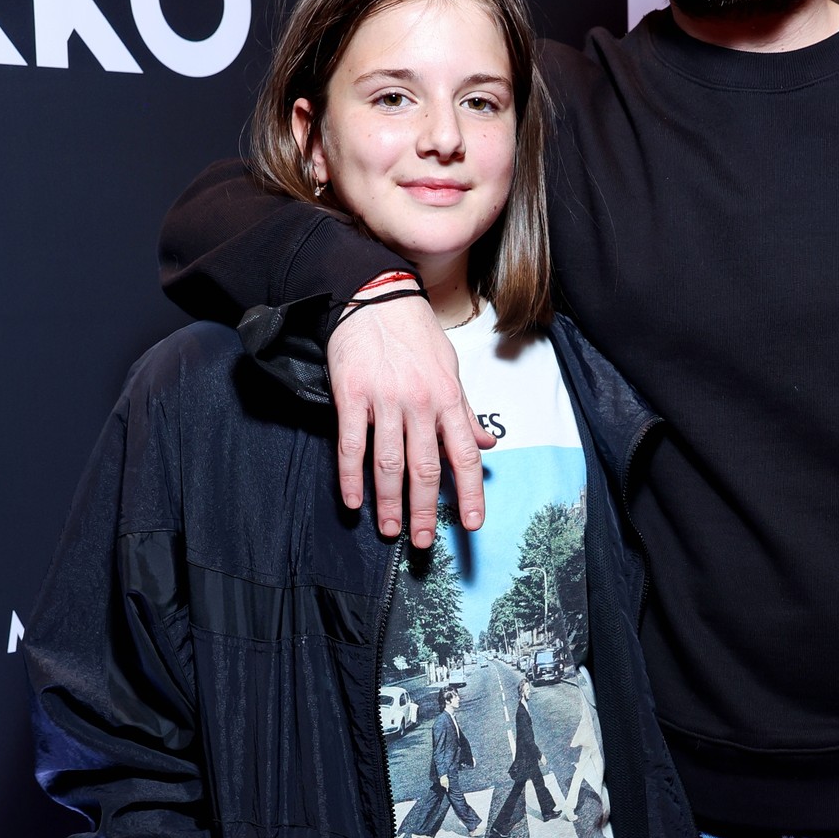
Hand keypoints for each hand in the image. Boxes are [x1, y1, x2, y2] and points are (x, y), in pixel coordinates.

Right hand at [327, 289, 496, 545]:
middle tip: (423, 540)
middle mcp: (420, 403)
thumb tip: (487, 445)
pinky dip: (352, 478)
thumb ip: (465, 413)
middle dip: (426, 510)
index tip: (472, 523)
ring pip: (388, 464)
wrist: (375, 296)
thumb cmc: (415, 335)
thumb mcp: (450, 370)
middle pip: (425, 468)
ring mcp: (384, 400)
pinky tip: (355, 501)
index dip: (470, 492)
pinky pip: (351, 446)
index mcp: (448, 398)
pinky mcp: (351, 396)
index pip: (464, 455)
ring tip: (390, 529)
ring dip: (389, 502)